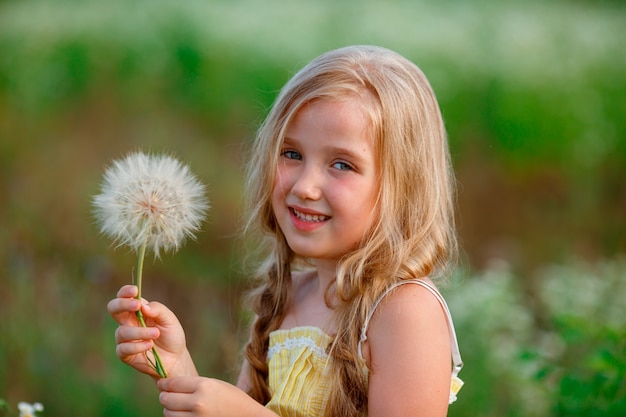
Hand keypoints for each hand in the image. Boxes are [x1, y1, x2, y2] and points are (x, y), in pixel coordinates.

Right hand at [107, 285, 196, 378]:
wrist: (175, 358)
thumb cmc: (171, 335)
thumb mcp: (170, 319)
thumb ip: (158, 310)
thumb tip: (143, 306)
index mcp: (138, 311)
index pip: (124, 297)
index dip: (125, 292)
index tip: (134, 291)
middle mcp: (128, 322)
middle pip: (113, 309)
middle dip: (122, 304)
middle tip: (137, 306)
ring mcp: (125, 338)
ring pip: (122, 331)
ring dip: (140, 332)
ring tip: (156, 334)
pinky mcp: (125, 354)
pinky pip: (123, 348)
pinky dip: (137, 346)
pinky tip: (149, 345)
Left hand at [158, 377, 275, 416]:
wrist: (247, 416)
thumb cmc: (232, 398)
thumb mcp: (214, 384)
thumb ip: (193, 385)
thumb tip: (169, 386)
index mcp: (204, 386)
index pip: (173, 383)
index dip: (164, 384)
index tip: (162, 384)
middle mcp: (198, 403)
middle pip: (167, 399)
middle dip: (165, 397)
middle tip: (167, 396)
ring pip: (168, 413)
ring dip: (169, 409)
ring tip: (178, 406)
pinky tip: (183, 415)